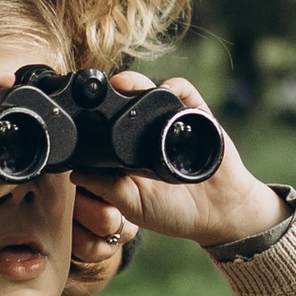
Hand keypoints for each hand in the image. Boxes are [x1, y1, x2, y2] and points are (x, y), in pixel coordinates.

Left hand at [85, 76, 287, 251]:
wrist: (218, 213)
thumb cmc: (174, 211)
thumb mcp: (134, 205)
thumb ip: (108, 190)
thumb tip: (76, 174)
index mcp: (129, 150)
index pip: (106, 124)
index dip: (93, 115)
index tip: (79, 111)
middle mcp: (148, 131)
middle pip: (127, 101)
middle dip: (113, 92)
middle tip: (99, 92)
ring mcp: (173, 120)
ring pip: (151, 90)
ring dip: (137, 83)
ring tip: (123, 85)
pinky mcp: (197, 114)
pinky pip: (184, 91)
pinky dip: (173, 87)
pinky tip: (164, 91)